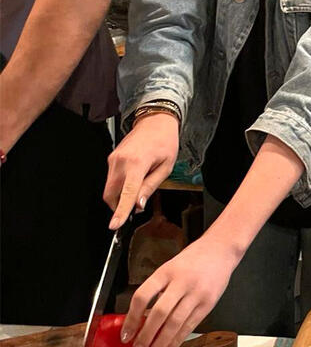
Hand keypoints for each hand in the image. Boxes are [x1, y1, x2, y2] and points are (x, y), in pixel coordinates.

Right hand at [104, 112, 178, 228]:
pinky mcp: (111, 158)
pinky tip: (133, 178)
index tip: (115, 225)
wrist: (156, 121)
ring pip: (109, 188)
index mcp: (137, 163)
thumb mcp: (166, 167)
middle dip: (119, 206)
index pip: (126, 193)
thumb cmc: (165, 142)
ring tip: (139, 186)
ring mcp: (113, 159)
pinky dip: (119, 185)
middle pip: (111, 195)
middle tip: (137, 204)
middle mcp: (121, 161)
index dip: (120, 211)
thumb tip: (139, 204)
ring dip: (119, 195)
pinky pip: (111, 178)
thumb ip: (150, 186)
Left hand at [120, 234, 238, 346]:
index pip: (143, 296)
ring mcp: (196, 293)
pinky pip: (189, 326)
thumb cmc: (194, 258)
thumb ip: (158, 289)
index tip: (125, 334)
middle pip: (159, 313)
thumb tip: (141, 318)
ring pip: (175, 324)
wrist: (221, 248)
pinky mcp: (208, 303)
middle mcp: (181, 282)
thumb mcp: (171, 267)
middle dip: (146, 336)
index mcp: (166, 271)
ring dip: (160, 344)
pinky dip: (176, 341)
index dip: (131, 318)